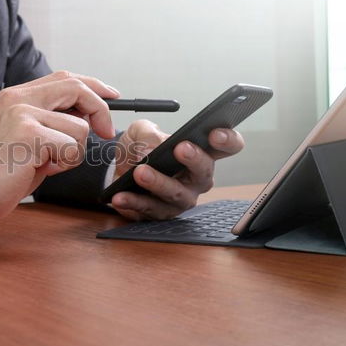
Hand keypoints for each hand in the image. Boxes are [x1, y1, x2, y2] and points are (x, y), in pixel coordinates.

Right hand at [0, 71, 118, 224]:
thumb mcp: (27, 137)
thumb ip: (51, 122)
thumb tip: (88, 116)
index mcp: (17, 96)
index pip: (65, 78)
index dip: (94, 86)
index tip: (113, 96)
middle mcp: (19, 99)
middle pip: (76, 88)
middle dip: (100, 110)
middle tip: (106, 132)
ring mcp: (23, 114)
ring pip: (80, 127)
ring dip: (73, 152)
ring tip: (46, 163)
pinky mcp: (28, 135)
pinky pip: (71, 148)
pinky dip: (64, 165)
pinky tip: (40, 170)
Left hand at [110, 119, 244, 220]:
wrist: (118, 168)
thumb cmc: (140, 147)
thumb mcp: (142, 131)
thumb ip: (149, 133)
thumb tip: (152, 149)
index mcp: (201, 153)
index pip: (227, 147)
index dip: (227, 140)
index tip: (214, 133)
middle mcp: (196, 179)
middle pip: (204, 172)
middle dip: (194, 160)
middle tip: (180, 148)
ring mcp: (181, 199)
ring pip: (176, 194)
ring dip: (158, 183)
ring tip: (140, 172)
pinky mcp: (160, 213)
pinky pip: (148, 209)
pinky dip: (133, 202)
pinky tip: (120, 196)